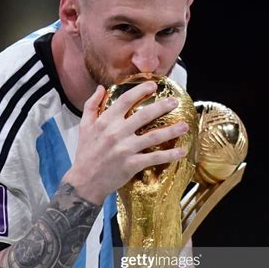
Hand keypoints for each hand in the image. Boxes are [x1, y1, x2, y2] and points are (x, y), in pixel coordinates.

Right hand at [63, 82, 188, 203]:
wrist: (84, 182)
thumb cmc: (85, 153)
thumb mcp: (84, 127)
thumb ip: (91, 105)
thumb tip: (101, 88)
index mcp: (105, 121)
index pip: (125, 100)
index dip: (140, 91)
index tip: (153, 86)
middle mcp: (116, 133)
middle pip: (144, 115)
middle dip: (162, 106)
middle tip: (175, 101)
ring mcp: (125, 149)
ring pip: (153, 136)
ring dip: (171, 130)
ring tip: (185, 126)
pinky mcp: (132, 164)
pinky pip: (154, 158)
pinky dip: (169, 155)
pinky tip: (181, 152)